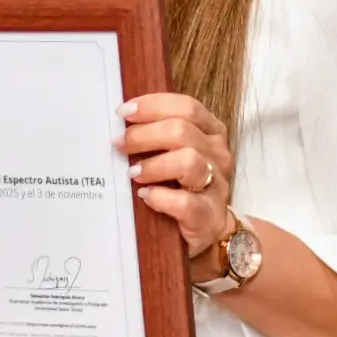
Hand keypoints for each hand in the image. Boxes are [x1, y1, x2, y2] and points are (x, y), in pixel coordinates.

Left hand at [114, 93, 234, 279]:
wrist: (209, 229)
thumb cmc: (184, 184)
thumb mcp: (176, 153)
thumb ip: (158, 135)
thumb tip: (119, 122)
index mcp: (211, 132)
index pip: (187, 107)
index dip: (153, 106)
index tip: (123, 112)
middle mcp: (218, 155)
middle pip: (183, 131)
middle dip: (144, 135)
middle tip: (119, 144)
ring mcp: (217, 186)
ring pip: (188, 161)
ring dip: (154, 165)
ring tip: (132, 173)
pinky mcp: (209, 217)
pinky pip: (185, 202)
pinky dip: (161, 197)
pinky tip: (145, 196)